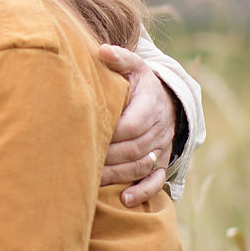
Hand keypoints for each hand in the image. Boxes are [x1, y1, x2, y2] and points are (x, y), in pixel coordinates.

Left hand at [96, 45, 177, 205]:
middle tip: (83, 164)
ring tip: (92, 182)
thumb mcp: (135, 67)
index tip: (89, 137)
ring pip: (141, 166)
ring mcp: (162, 148)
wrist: (166, 101)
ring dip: (117, 175)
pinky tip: (124, 200)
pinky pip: (156, 181)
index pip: (133, 124)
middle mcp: (159, 129)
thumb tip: (102, 51)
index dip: (113, 133)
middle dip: (109, 158)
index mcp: (150, 106)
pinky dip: (142, 191)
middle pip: (134, 148)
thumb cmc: (140, 84)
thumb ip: (120, 59)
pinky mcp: (162, 163)